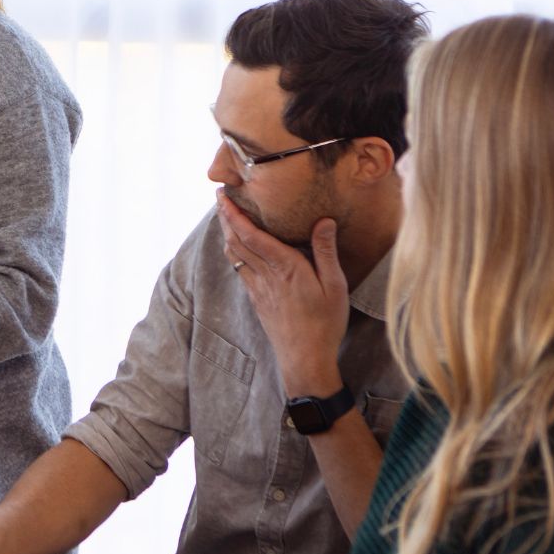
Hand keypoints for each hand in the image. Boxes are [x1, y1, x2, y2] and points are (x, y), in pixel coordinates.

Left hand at [217, 191, 349, 396]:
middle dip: (225, 217)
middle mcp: (265, 275)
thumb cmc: (325, 322)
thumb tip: (323, 220)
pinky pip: (240, 269)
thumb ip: (326, 251)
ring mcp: (257, 288)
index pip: (250, 235)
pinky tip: (238, 247)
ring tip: (225, 216)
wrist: (305, 358)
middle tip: (219, 197)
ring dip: (227, 233)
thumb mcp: (334, 285)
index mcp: (284, 267)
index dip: (233, 214)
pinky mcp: (256, 299)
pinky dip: (235, 251)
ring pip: (234, 255)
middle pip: (236, 241)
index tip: (223, 195)